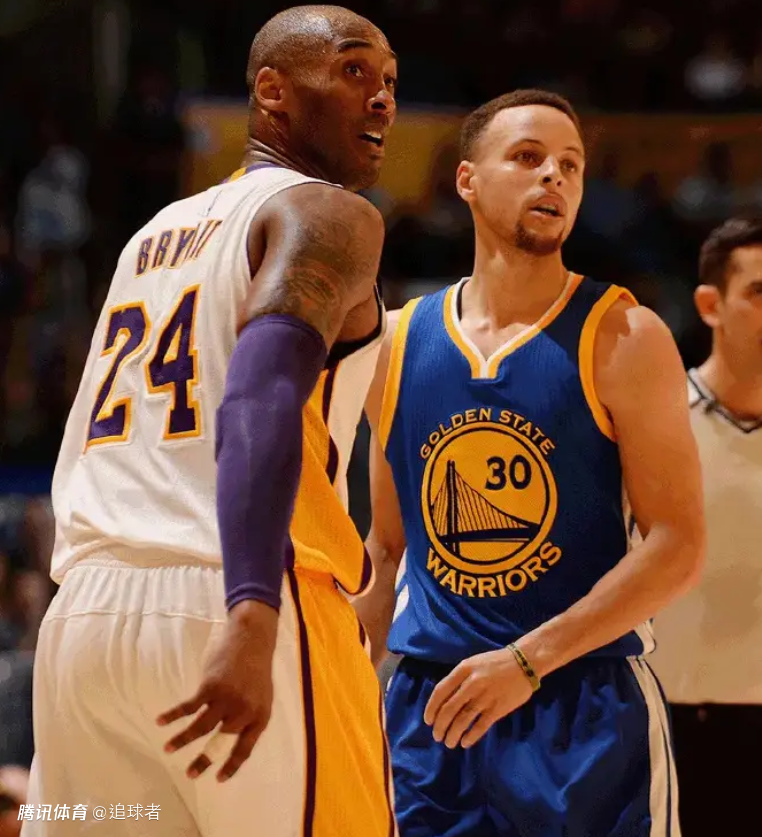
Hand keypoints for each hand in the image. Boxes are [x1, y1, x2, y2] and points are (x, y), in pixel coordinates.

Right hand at [156, 600, 277, 781]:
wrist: (252, 639)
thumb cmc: (256, 669)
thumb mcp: (262, 696)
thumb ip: (249, 717)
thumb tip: (230, 737)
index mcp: (259, 716)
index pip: (244, 749)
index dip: (231, 766)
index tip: (218, 779)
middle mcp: (243, 712)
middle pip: (220, 742)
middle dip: (203, 760)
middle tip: (190, 774)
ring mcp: (226, 699)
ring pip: (200, 727)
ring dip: (182, 740)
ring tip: (168, 749)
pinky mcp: (210, 687)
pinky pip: (189, 707)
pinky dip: (173, 715)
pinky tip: (161, 721)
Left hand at [423, 647, 533, 748]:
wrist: (523, 663)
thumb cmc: (495, 663)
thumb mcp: (472, 663)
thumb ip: (458, 679)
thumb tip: (444, 700)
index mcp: (463, 670)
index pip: (440, 691)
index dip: (431, 708)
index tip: (428, 721)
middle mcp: (471, 683)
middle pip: (449, 709)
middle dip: (440, 726)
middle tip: (437, 736)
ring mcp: (485, 697)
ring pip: (463, 720)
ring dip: (453, 734)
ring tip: (449, 743)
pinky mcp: (498, 709)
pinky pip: (480, 726)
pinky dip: (471, 736)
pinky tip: (465, 743)